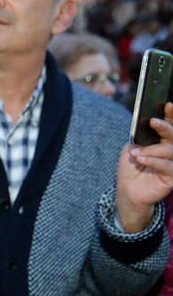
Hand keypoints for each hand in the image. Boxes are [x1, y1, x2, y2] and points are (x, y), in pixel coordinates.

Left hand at [116, 102, 172, 231]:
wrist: (128, 190)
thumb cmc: (130, 169)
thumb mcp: (131, 149)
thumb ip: (139, 137)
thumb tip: (146, 126)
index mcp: (162, 142)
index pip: (170, 127)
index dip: (171, 115)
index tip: (167, 105)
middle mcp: (170, 151)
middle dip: (165, 127)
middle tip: (153, 122)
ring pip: (171, 150)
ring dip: (152, 150)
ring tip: (137, 154)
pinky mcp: (172, 177)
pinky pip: (168, 166)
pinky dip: (154, 161)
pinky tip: (142, 160)